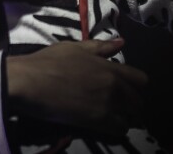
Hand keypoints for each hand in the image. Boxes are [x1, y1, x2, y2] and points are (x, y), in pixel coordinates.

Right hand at [6, 38, 147, 139]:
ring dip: (126, 118)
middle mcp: (114, 87)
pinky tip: (105, 125)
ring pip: (131, 118)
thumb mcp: (75, 48)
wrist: (31, 82)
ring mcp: (107, 106)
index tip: (127, 89)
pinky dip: (116, 129)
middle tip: (121, 105)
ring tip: (113, 117)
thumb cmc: (49, 61)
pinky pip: (119, 130)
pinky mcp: (97, 122)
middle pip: (139, 102)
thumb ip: (100, 47)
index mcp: (110, 68)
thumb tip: (122, 43)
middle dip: (132, 105)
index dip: (136, 86)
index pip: (142, 80)